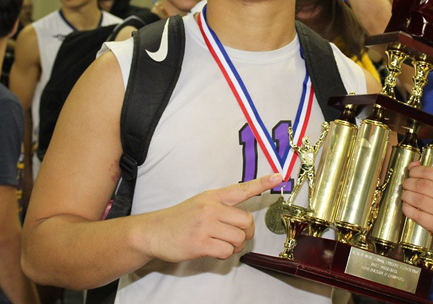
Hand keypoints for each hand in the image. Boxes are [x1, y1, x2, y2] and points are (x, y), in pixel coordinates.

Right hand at [145, 173, 282, 262]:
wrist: (154, 231)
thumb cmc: (180, 219)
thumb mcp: (201, 203)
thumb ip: (222, 207)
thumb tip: (244, 221)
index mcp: (214, 196)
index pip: (243, 188)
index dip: (263, 183)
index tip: (279, 177)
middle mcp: (211, 208)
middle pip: (247, 222)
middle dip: (246, 234)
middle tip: (236, 238)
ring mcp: (205, 225)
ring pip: (239, 239)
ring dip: (235, 247)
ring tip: (221, 244)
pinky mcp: (200, 242)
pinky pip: (226, 251)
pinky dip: (224, 255)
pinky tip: (212, 250)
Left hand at [401, 162, 432, 246]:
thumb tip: (413, 165)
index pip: (431, 173)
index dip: (417, 170)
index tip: (411, 172)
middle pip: (423, 186)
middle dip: (409, 183)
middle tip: (405, 184)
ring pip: (419, 200)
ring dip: (406, 195)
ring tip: (405, 194)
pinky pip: (418, 216)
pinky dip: (408, 209)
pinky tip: (406, 206)